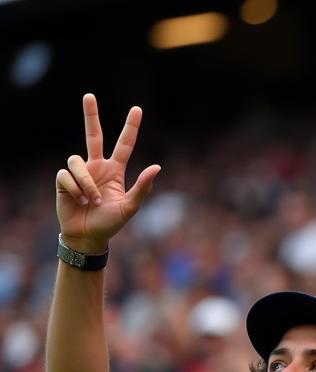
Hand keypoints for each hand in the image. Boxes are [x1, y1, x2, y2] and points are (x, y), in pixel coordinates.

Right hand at [55, 93, 160, 252]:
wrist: (88, 236)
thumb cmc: (110, 224)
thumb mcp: (130, 207)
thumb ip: (142, 187)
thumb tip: (157, 167)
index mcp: (115, 171)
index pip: (124, 145)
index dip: (130, 128)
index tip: (137, 109)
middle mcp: (96, 166)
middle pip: (93, 135)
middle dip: (91, 115)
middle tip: (89, 96)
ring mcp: (79, 172)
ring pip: (77, 161)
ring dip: (86, 183)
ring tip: (93, 201)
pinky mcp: (64, 179)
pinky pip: (67, 175)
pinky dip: (76, 189)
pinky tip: (79, 201)